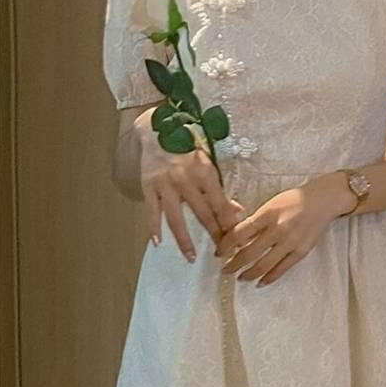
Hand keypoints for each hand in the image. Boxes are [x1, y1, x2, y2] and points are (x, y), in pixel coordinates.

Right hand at [135, 109, 242, 261]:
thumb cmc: (187, 147)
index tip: (235, 239)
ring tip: (191, 257)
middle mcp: (185, 179)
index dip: (228, 223)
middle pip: (202, 213)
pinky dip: (153, 228)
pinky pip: (152, 211)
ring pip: (177, 218)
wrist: (157, 129)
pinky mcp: (148, 186)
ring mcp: (165, 184)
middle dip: (213, 234)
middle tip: (221, 252)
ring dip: (184, 240)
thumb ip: (220, 189)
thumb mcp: (208, 163)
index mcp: (204, 172)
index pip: (220, 204)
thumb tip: (237, 212)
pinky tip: (157, 243)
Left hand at [215, 171, 355, 285]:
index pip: (240, 233)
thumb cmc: (295, 199)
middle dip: (234, 264)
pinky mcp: (301, 251)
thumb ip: (256, 220)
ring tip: (240, 278)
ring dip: (249, 273)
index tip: (219, 253)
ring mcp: (290, 242)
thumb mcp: (271, 204)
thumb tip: (238, 238)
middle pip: (249, 252)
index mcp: (267, 214)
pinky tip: (260, 282)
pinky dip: (269, 277)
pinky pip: (282, 269)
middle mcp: (278, 229)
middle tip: (225, 270)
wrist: (323, 201)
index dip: (226, 246)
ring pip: (264, 264)